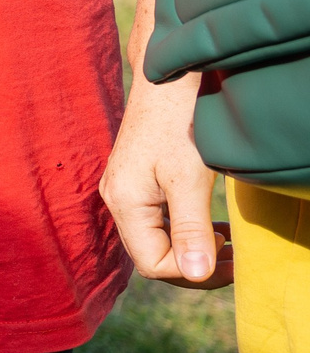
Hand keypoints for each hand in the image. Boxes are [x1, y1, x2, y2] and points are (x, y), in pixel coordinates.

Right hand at [101, 82, 233, 289]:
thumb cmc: (179, 123)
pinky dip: (184, 231)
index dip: (194, 272)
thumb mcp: (190, 177)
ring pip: (154, 240)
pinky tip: (210, 224)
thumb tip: (196, 274)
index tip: (233, 259)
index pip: (153, 263)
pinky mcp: (134, 181)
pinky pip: (156, 222)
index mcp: (125, 203)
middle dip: (193, 264)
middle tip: (236, 257)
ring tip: (228, 243)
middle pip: (150, 255)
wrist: (167, 77)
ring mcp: (123, 189)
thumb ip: (191, 228)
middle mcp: (116, 200)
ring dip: (191, 248)